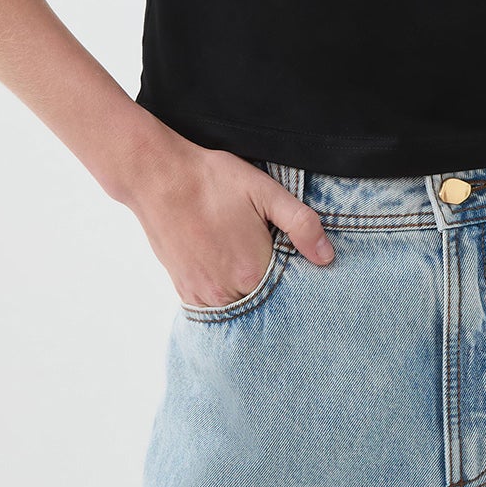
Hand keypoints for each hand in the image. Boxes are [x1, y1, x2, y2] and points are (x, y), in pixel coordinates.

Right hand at [130, 131, 334, 306]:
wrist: (159, 178)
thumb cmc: (213, 180)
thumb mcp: (265, 191)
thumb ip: (301, 224)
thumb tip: (327, 257)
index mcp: (252, 271)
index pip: (289, 293)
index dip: (295, 279)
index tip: (294, 262)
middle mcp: (227, 292)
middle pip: (264, 303)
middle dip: (273, 288)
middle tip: (268, 256)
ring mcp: (203, 295)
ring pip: (239, 308)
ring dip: (248, 294)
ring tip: (247, 262)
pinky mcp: (184, 291)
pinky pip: (214, 308)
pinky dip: (226, 296)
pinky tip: (228, 271)